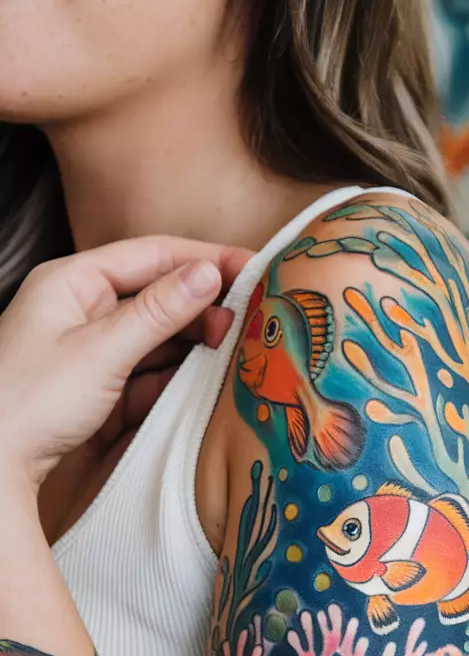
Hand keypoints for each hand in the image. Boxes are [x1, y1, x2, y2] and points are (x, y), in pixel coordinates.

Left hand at [0, 237, 251, 489]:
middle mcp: (82, 310)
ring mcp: (90, 351)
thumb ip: (159, 312)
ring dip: (193, 344)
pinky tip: (204, 383)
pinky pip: (147, 374)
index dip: (205, 258)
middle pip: (157, 295)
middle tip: (247, 320)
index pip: (152, 254)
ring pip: (156, 338)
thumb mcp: (101, 351)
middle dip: (202, 306)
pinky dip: (175, 378)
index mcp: (72, 282)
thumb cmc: (29, 402)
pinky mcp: (98, 390)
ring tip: (233, 350)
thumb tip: (208, 273)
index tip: (252, 267)